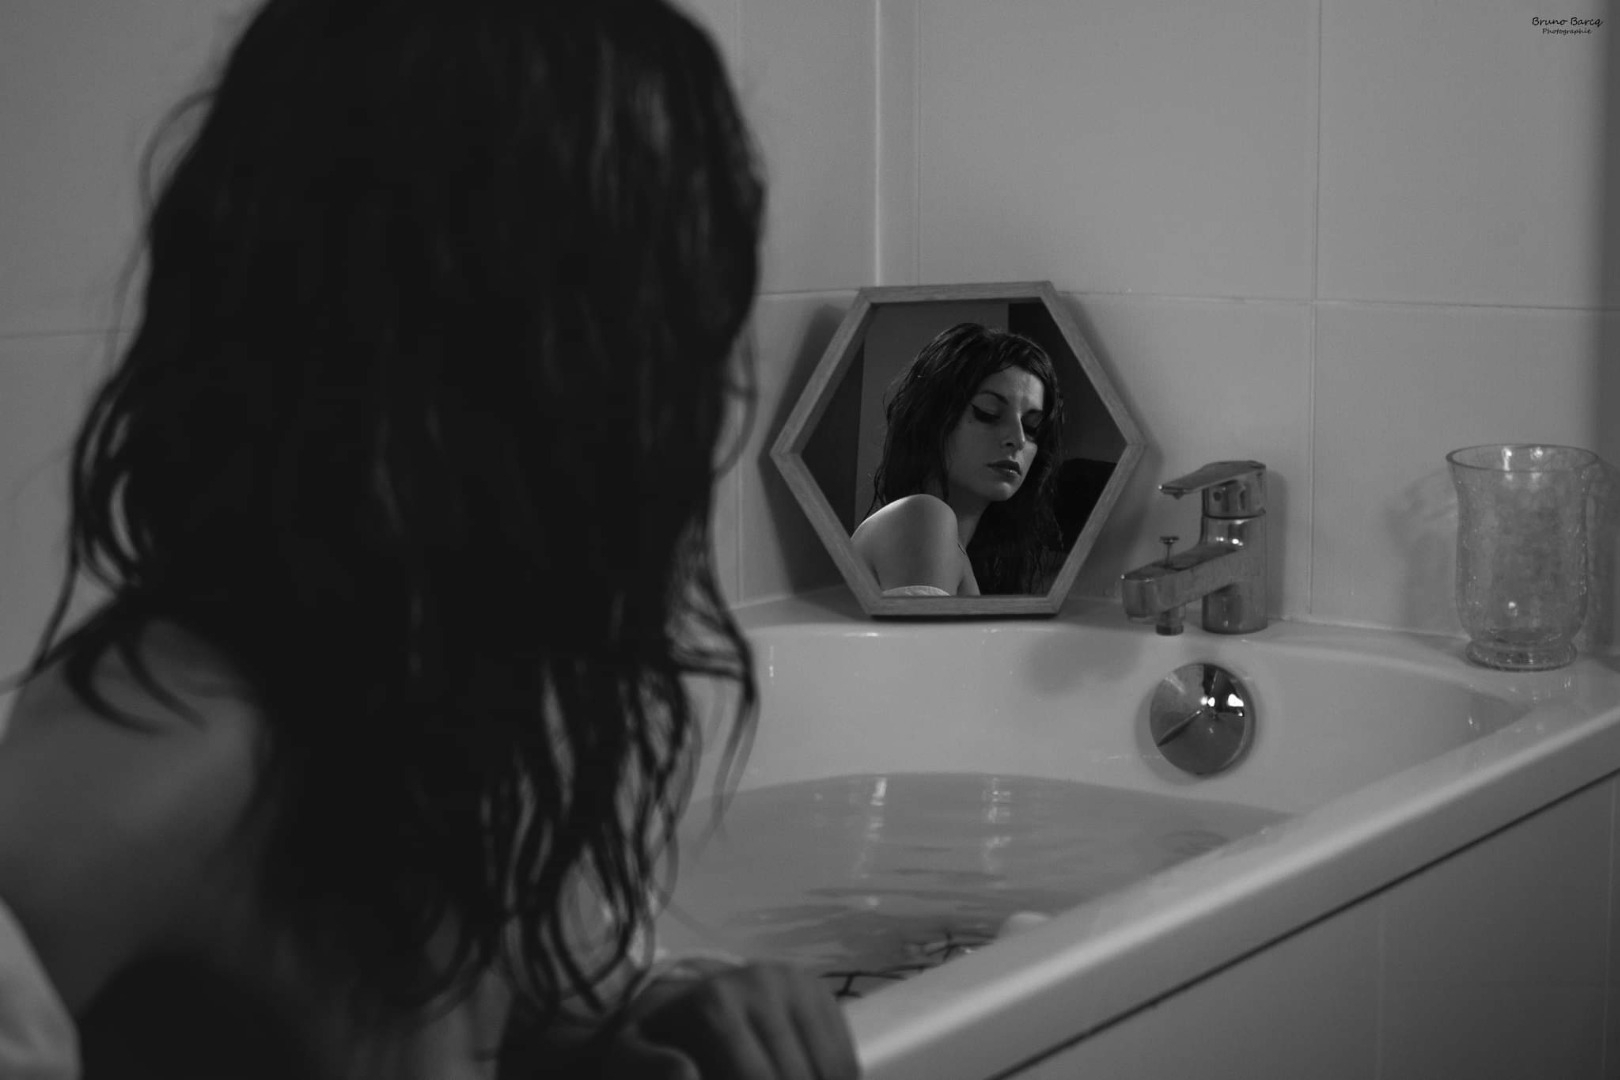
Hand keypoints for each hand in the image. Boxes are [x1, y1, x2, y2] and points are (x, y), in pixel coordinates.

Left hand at [598, 959, 859, 1079]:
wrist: (678, 1006)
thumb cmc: (657, 1044)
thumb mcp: (632, 1060)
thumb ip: (649, 1069)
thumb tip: (687, 1076)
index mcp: (717, 1003)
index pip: (759, 1078)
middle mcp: (764, 983)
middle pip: (797, 1077)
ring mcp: (798, 985)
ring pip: (829, 1072)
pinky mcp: (821, 993)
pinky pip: (845, 1062)